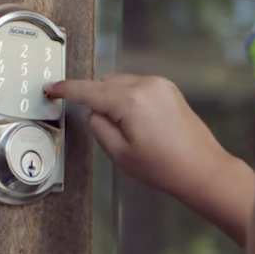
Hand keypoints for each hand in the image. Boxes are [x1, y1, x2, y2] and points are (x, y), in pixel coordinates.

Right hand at [45, 74, 254, 245]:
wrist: (202, 169)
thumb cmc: (164, 167)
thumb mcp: (120, 154)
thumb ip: (99, 128)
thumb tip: (93, 112)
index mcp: (130, 101)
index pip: (88, 90)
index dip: (66, 89)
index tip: (51, 88)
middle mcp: (146, 85)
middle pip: (105, 84)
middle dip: (97, 100)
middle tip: (107, 131)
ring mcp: (160, 85)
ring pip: (122, 83)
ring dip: (115, 99)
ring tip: (130, 132)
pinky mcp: (170, 89)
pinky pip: (139, 87)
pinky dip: (131, 99)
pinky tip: (141, 125)